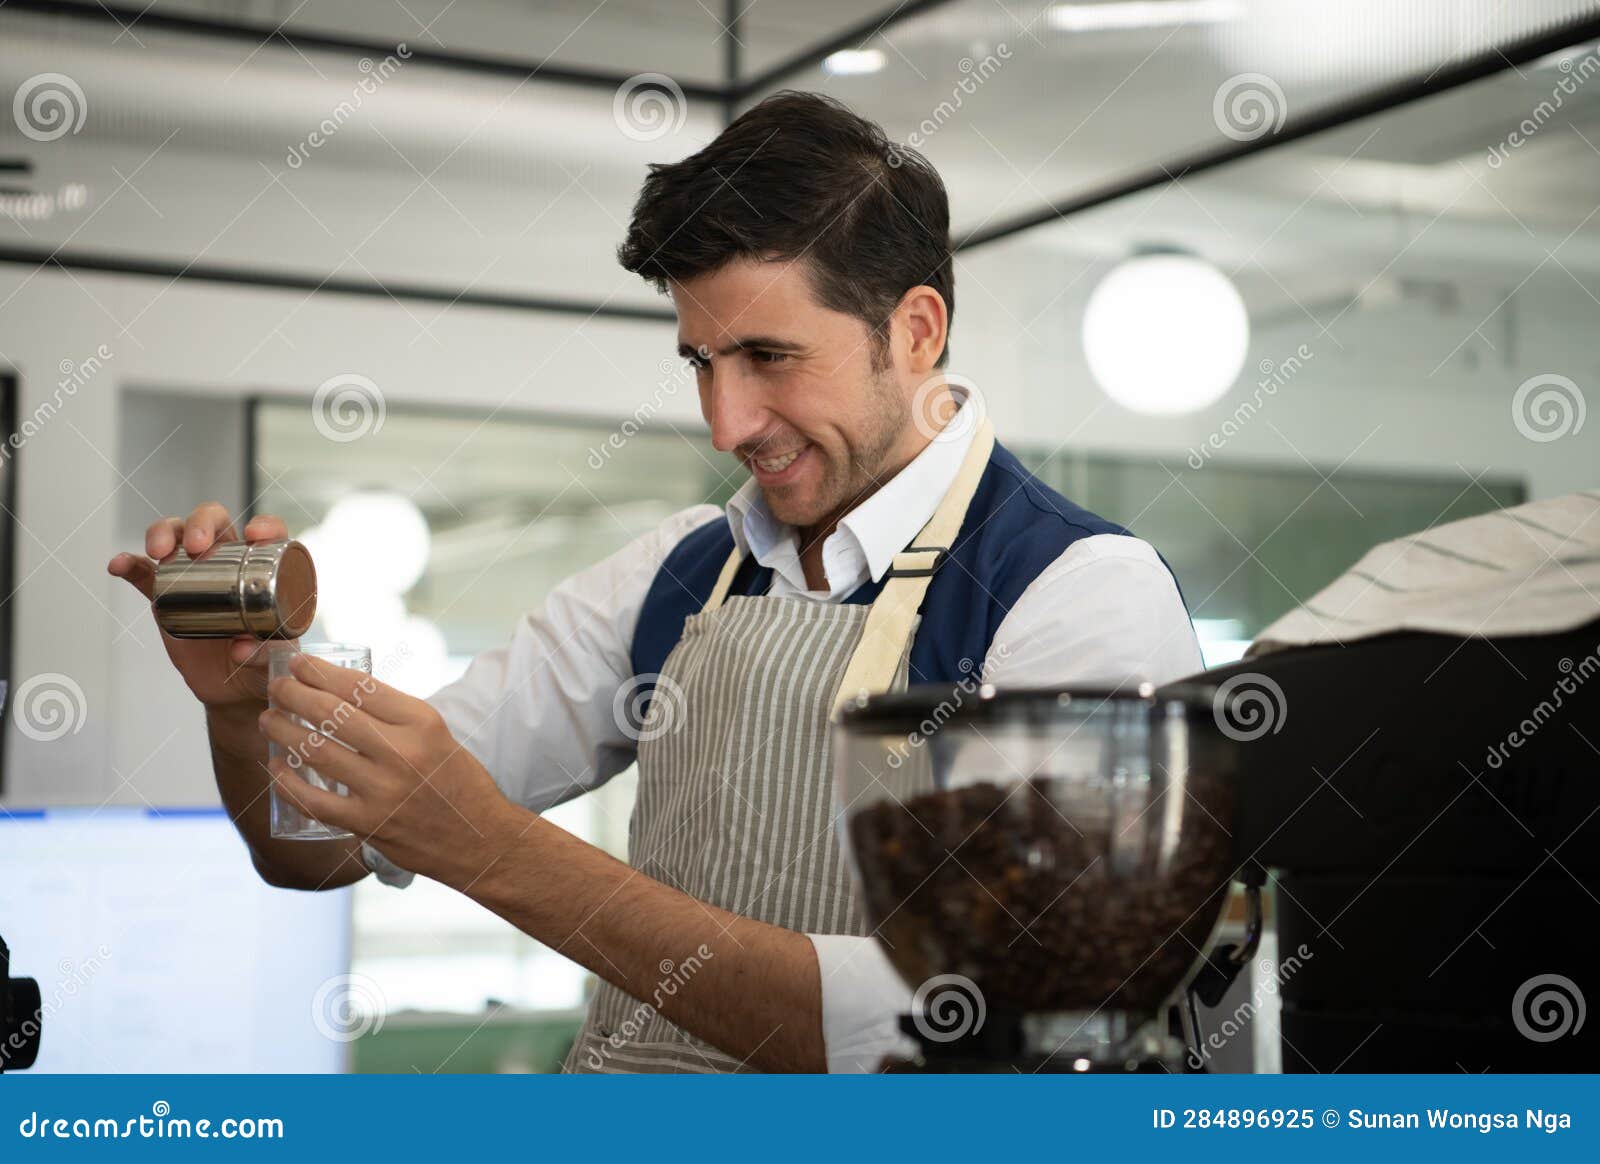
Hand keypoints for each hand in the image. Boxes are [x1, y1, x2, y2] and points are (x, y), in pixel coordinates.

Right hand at [107, 502, 293, 707]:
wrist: (233, 687)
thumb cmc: (265, 662)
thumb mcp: (274, 659)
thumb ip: (263, 653)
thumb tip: (239, 648)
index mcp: (266, 568)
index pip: (269, 533)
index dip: (264, 525)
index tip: (254, 535)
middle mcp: (230, 561)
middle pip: (215, 522)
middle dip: (201, 523)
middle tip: (196, 545)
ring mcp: (194, 575)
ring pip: (176, 536)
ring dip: (164, 533)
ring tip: (158, 551)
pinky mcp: (166, 595)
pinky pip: (143, 573)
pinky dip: (129, 564)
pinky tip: (117, 564)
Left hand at [258, 652, 522, 886]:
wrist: (480, 839)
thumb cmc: (458, 782)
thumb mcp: (438, 735)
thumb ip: (395, 717)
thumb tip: (342, 694)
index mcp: (422, 723)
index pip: (360, 686)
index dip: (321, 672)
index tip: (300, 664)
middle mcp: (402, 753)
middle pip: (332, 714)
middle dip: (294, 694)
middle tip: (277, 688)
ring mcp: (383, 791)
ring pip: (316, 753)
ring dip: (283, 732)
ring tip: (269, 720)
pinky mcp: (369, 825)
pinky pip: (315, 801)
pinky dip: (288, 783)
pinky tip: (275, 768)